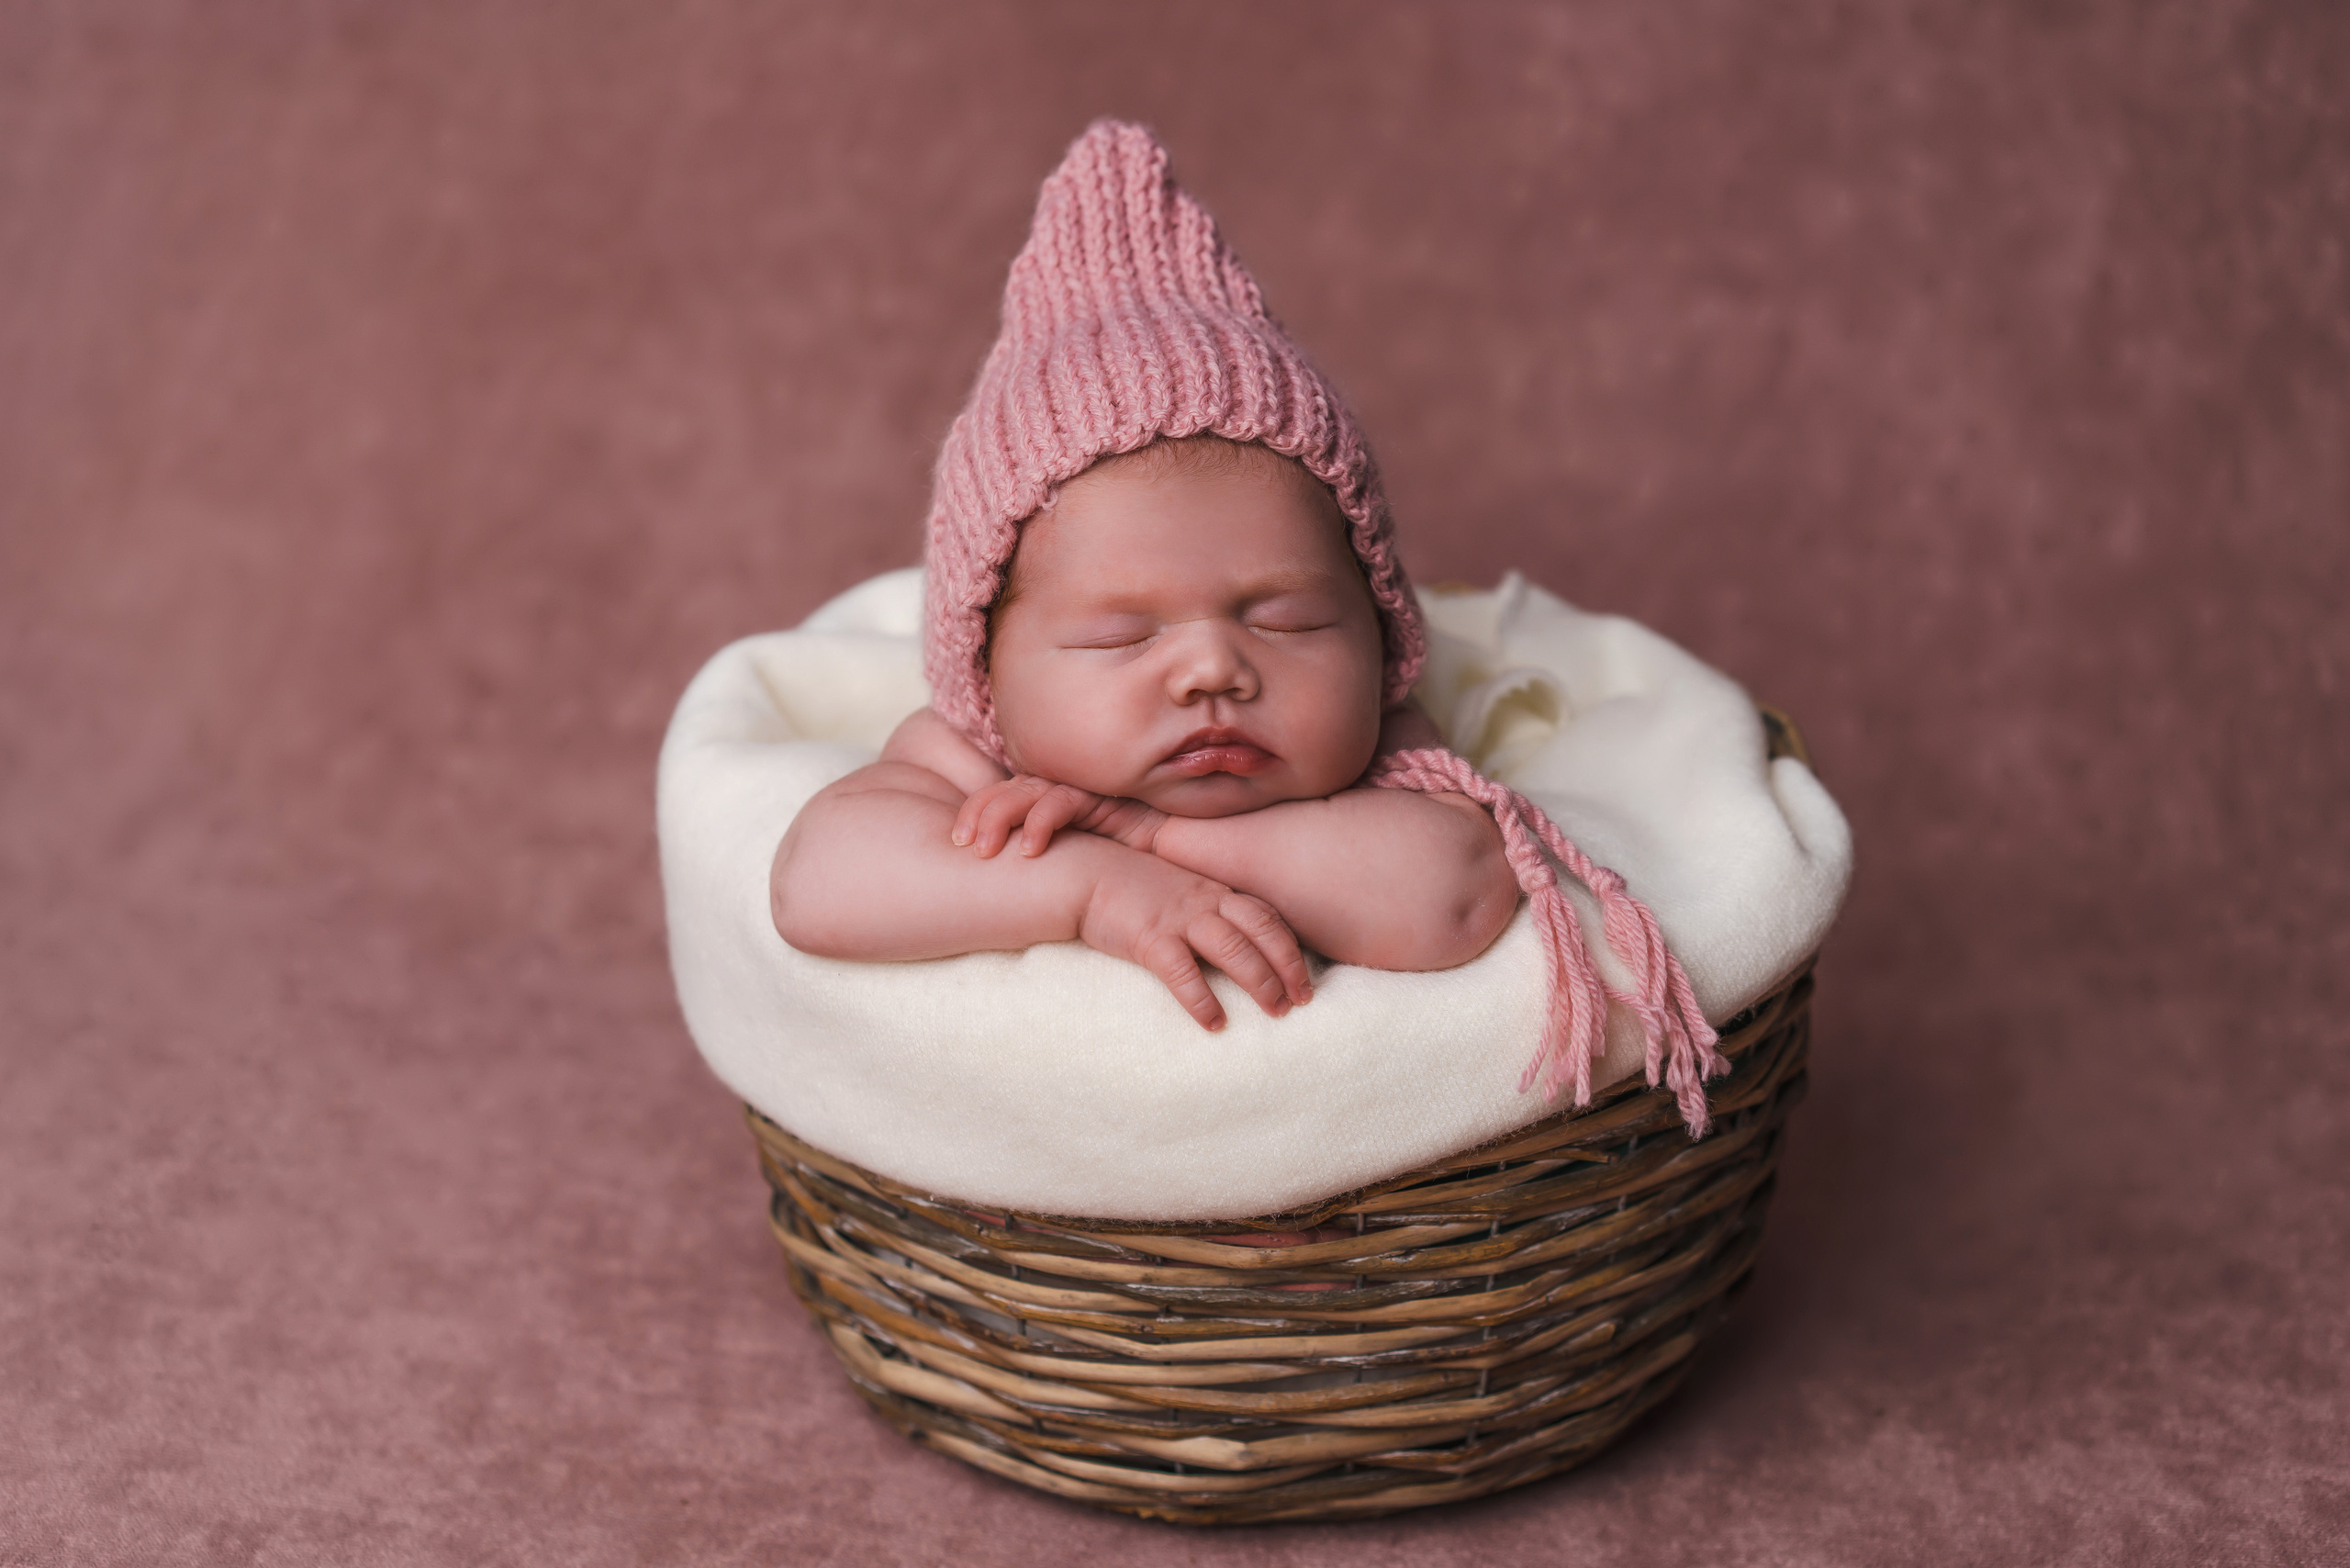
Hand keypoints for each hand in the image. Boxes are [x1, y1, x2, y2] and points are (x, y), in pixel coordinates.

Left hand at [952, 774, 1168, 857]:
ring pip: (1027, 791)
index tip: (956, 842)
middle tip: (960, 843)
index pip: (1001, 796)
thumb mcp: (1075, 861)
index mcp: (1049, 801)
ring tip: (983, 849)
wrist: (1182, 852)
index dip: (975, 813)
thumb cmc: (1130, 862)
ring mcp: (1081, 787)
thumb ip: (1046, 861)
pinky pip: (1063, 800)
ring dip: (1000, 818)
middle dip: (977, 813)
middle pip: (1005, 789)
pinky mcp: (1102, 793)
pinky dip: (1042, 822)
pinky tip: (1030, 849)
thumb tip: (998, 888)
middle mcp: (1061, 789)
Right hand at [1077, 855, 1312, 1030]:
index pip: (1265, 915)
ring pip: (1234, 949)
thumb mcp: (1176, 890)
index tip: (1305, 976)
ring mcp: (1178, 917)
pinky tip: (1215, 1024)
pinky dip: (1203, 999)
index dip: (1290, 946)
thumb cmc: (1127, 886)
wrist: (1082, 873)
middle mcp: (1204, 901)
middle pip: (1261, 932)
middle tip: (1303, 1000)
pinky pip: (1183, 973)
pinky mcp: (1149, 938)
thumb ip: (1204, 908)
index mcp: (1213, 891)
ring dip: (1260, 982)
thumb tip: (1228, 941)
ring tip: (1277, 1012)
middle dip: (1288, 966)